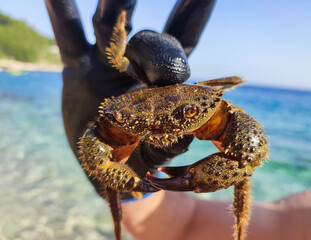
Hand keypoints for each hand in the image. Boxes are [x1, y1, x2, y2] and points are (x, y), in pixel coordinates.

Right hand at [45, 0, 215, 191]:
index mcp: (163, 82)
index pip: (183, 46)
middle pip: (149, 40)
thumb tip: (185, 134)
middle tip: (166, 6)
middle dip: (154, 37)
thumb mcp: (157, 154)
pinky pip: (69, 36)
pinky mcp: (78, 68)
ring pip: (109, 28)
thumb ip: (171, 145)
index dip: (189, 26)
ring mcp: (105, 64)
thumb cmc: (140, 159)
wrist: (109, 169)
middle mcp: (137, 67)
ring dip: (113, 8)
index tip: (194, 15)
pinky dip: (61, 15)